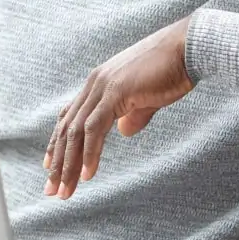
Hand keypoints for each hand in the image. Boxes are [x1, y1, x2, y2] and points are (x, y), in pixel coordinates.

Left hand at [43, 16, 194, 199]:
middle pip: (67, 128)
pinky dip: (89, 153)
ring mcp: (102, 87)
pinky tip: (86, 175)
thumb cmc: (172, 70)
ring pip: (76, 132)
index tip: (50, 166)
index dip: (57, 143)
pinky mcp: (115, 92)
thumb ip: (133, 115)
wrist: (188, 48)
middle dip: (58, 162)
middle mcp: (94, 83)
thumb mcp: (148, 98)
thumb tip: (124, 131)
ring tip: (64, 191)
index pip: (69, 116)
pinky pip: (95, 129)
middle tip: (52, 190)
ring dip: (69, 165)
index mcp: (99, 82)